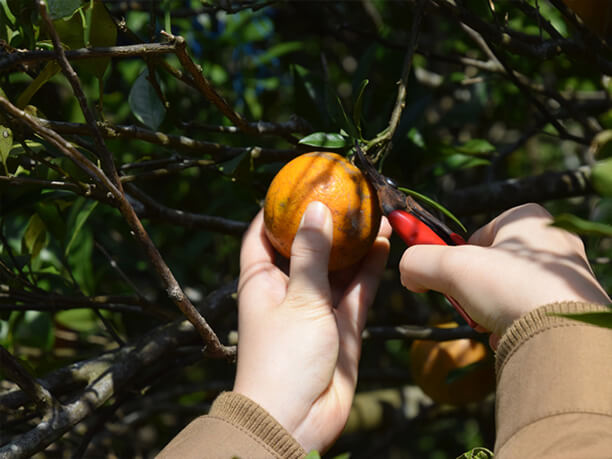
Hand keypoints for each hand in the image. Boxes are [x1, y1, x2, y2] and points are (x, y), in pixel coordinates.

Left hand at [233, 202, 389, 451]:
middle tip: (348, 193)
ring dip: (355, 242)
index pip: (261, 235)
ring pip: (338, 265)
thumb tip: (316, 208)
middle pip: (307, 246)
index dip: (275, 210)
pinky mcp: (342, 325)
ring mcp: (317, 307)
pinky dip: (371, 268)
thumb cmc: (283, 359)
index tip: (295, 185)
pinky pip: (358, 289)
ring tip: (375, 211)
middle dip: (326, 221)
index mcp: (261, 281)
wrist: (295, 421)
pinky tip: (385, 243)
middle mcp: (288, 290)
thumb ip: (311, 256)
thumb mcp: (298, 300)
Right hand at [399, 203, 609, 339]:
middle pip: (492, 265)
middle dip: (473, 289)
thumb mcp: (451, 267)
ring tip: (492, 322)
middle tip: (469, 303)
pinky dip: (513, 326)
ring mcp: (566, 276)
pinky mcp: (571, 307)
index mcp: (528, 219)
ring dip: (491, 310)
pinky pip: (530, 314)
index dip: (457, 256)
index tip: (445, 276)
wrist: (563, 336)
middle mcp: (553, 243)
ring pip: (508, 292)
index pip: (478, 234)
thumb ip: (419, 261)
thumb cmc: (511, 287)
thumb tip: (407, 271)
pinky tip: (511, 335)